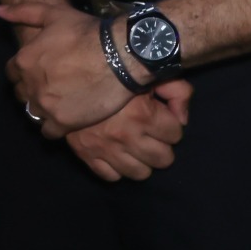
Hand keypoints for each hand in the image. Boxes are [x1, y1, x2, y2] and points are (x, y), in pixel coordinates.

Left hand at [0, 2, 139, 136]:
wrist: (120, 55)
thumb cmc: (86, 32)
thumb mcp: (53, 14)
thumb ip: (22, 12)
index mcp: (24, 61)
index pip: (12, 73)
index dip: (24, 72)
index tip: (38, 71)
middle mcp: (30, 85)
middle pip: (22, 94)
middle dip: (31, 90)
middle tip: (51, 86)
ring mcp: (46, 106)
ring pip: (33, 113)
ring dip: (42, 108)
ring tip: (59, 102)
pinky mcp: (63, 122)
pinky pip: (48, 132)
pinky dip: (54, 127)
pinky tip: (65, 118)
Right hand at [66, 81, 192, 182]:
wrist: (67, 75)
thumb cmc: (113, 73)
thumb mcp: (150, 74)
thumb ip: (178, 92)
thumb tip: (183, 119)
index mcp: (143, 114)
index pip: (176, 134)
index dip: (171, 125)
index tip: (161, 118)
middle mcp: (126, 136)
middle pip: (163, 159)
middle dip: (162, 146)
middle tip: (151, 134)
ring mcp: (105, 149)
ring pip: (141, 173)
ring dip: (142, 161)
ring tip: (136, 146)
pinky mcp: (87, 155)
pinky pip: (111, 176)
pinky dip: (117, 168)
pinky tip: (117, 154)